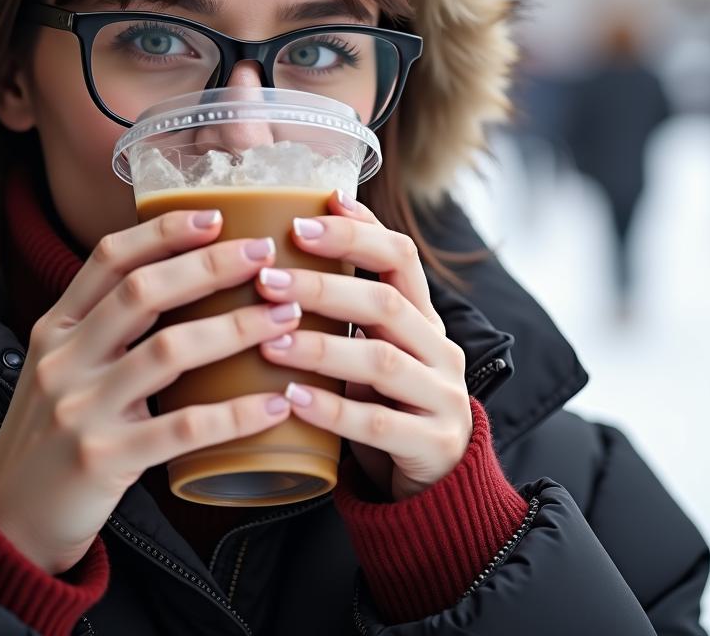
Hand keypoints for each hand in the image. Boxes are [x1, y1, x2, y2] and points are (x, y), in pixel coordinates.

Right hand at [0, 211, 306, 576]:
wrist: (7, 526)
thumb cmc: (55, 435)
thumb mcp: (64, 368)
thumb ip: (108, 325)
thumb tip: (192, 271)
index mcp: (56, 329)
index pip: (108, 259)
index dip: (164, 231)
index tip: (218, 215)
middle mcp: (63, 361)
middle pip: (142, 293)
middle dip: (211, 266)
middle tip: (267, 255)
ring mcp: (80, 411)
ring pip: (169, 351)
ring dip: (237, 328)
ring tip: (287, 317)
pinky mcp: (103, 460)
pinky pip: (183, 428)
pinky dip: (236, 413)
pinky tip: (276, 403)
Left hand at [251, 189, 471, 499]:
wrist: (437, 490)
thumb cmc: (389, 410)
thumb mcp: (378, 355)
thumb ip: (349, 316)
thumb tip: (280, 255)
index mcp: (426, 319)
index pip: (401, 256)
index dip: (356, 232)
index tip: (303, 218)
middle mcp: (440, 349)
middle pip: (387, 302)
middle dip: (324, 285)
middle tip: (267, 278)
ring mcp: (441, 396)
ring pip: (382, 359)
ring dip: (321, 346)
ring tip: (269, 340)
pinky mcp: (431, 444)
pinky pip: (378, 424)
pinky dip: (332, 410)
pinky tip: (291, 400)